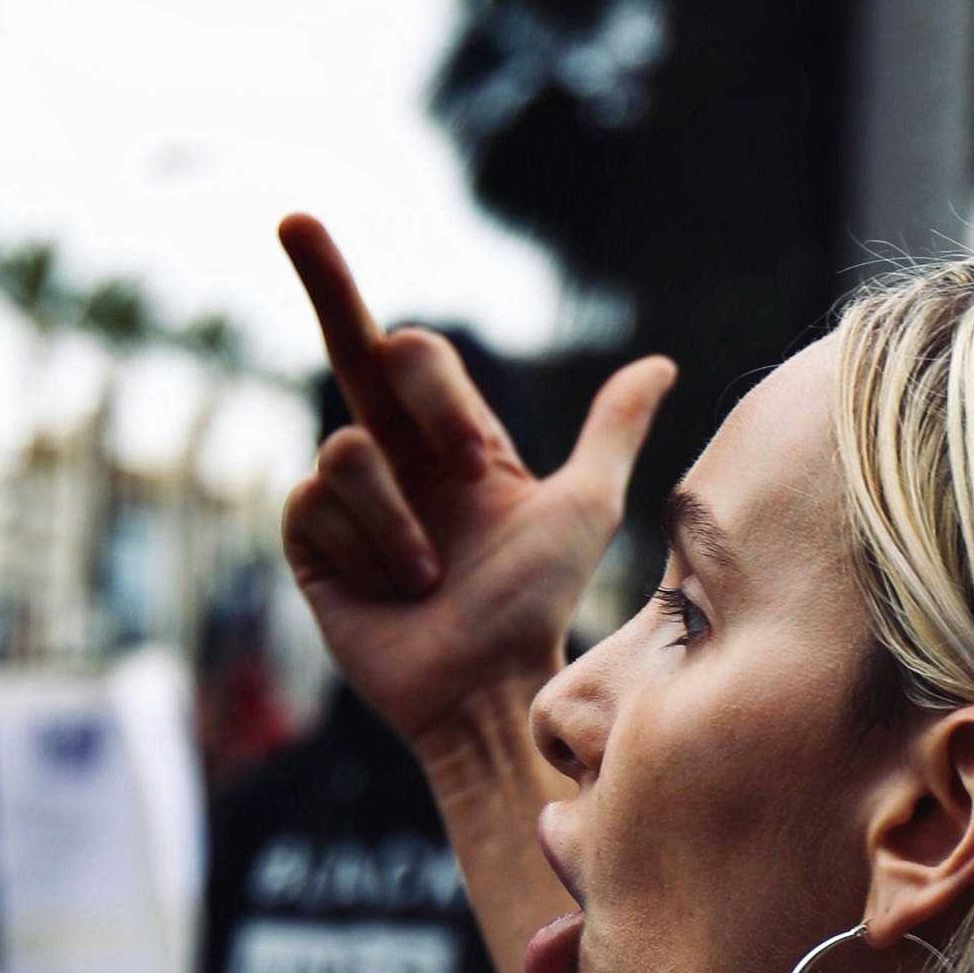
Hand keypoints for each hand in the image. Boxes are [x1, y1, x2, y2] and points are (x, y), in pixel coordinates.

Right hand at [276, 214, 671, 761]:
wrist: (487, 685)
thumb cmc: (535, 605)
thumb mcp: (585, 508)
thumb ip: (614, 428)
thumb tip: (662, 364)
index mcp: (450, 438)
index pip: (413, 354)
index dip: (438, 397)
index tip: (474, 466)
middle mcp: (394, 457)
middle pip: (349, 342)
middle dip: (327, 286)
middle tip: (372, 345)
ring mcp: (346, 499)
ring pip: (344, 453)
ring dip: (400, 528)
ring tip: (428, 579)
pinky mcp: (311, 546)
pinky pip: (311, 505)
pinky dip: (365, 555)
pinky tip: (388, 594)